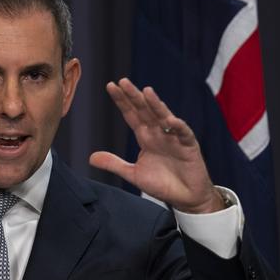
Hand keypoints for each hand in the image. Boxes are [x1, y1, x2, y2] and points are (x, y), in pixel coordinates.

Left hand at [89, 78, 224, 213]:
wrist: (186, 198)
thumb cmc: (162, 183)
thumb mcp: (133, 174)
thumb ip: (114, 164)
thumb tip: (90, 157)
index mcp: (145, 137)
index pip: (131, 114)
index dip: (122, 101)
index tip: (111, 86)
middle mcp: (158, 133)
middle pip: (145, 111)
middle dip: (134, 96)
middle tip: (123, 81)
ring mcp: (174, 138)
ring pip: (163, 117)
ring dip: (156, 105)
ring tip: (147, 92)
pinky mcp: (189, 147)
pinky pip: (183, 134)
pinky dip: (178, 127)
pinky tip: (170, 120)